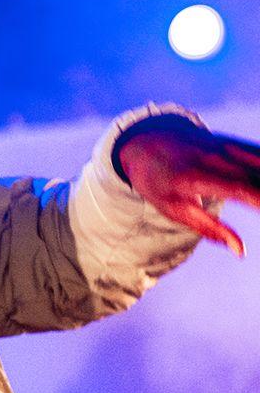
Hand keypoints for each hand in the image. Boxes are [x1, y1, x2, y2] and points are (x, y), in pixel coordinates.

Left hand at [119, 125, 259, 257]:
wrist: (145, 140)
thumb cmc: (157, 182)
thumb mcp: (173, 208)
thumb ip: (210, 230)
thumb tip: (242, 252)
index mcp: (196, 176)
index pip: (240, 189)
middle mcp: (215, 158)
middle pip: (259, 177)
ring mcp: (226, 147)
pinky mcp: (234, 143)